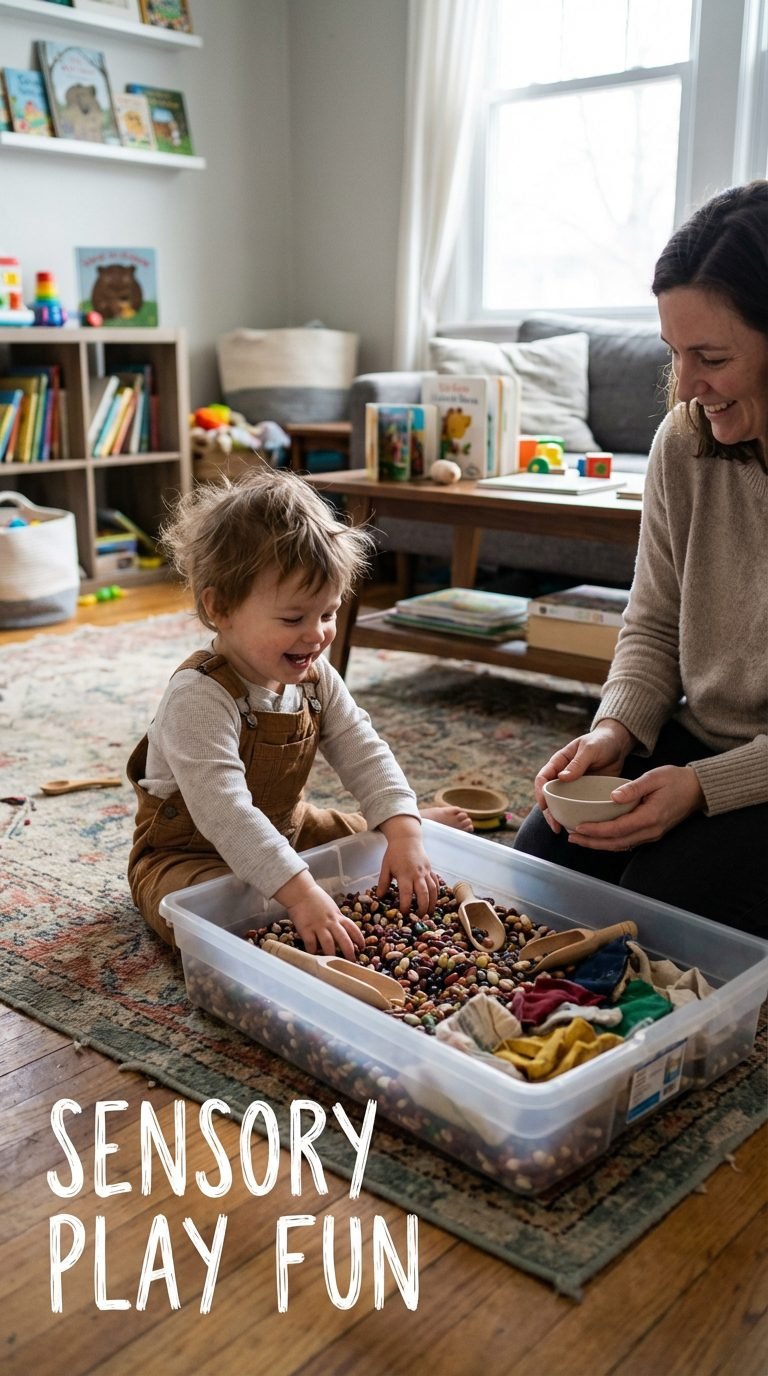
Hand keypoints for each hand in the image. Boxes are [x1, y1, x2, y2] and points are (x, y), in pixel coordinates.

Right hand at [274, 870, 363, 959]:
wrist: (301, 892)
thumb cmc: (315, 898)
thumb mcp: (331, 907)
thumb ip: (336, 917)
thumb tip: (342, 927)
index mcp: (338, 916)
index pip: (353, 928)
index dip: (359, 938)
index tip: (362, 946)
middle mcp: (331, 922)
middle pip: (344, 939)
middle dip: (349, 952)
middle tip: (352, 961)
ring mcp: (318, 926)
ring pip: (329, 944)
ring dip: (333, 955)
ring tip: (335, 963)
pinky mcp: (306, 929)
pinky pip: (311, 944)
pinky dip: (313, 952)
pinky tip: (314, 956)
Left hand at [376, 814, 438, 915]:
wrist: (407, 839)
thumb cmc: (394, 853)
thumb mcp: (385, 867)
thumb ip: (382, 883)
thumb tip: (379, 897)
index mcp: (404, 874)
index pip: (406, 894)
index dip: (405, 906)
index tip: (403, 914)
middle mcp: (417, 874)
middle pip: (423, 894)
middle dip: (422, 908)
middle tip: (420, 918)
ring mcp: (426, 872)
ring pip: (433, 890)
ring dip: (432, 903)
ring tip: (429, 913)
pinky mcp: (431, 870)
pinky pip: (436, 883)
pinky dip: (437, 893)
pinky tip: (435, 901)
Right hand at [535, 719, 635, 832]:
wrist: (618, 744)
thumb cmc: (601, 741)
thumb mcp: (590, 749)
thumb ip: (577, 763)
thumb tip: (561, 778)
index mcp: (558, 763)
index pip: (542, 779)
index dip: (540, 793)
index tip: (544, 806)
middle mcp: (562, 777)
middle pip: (549, 797)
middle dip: (549, 813)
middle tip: (555, 826)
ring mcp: (574, 787)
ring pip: (562, 804)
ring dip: (561, 817)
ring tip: (565, 831)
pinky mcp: (586, 794)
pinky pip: (578, 807)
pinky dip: (576, 816)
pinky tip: (580, 827)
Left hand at [568, 765, 704, 851]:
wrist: (697, 790)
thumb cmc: (676, 780)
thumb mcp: (654, 778)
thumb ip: (633, 788)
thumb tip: (613, 797)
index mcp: (650, 817)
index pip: (617, 828)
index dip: (596, 830)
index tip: (579, 827)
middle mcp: (650, 831)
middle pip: (616, 842)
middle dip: (592, 842)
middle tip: (571, 837)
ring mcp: (651, 834)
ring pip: (621, 845)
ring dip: (599, 844)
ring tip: (579, 838)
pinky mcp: (651, 833)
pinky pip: (627, 842)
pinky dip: (610, 842)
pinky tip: (598, 837)